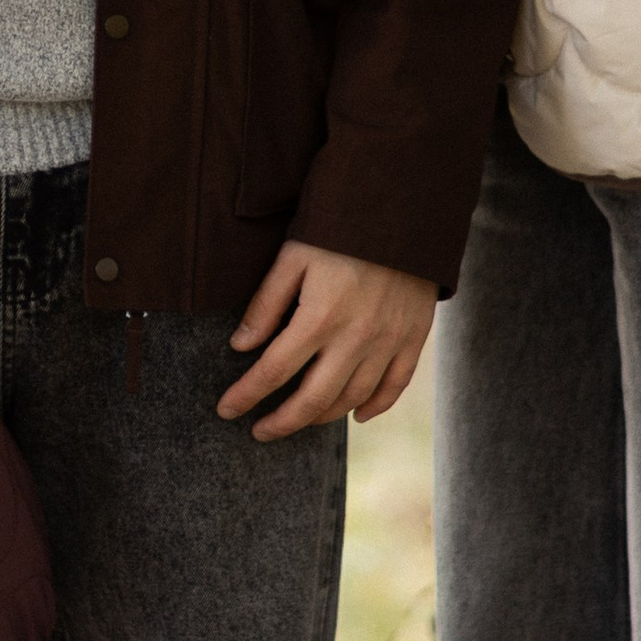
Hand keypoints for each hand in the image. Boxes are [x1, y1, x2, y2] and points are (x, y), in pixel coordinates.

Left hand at [218, 241, 436, 437]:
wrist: (403, 208)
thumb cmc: (338, 229)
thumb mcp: (293, 256)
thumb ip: (266, 304)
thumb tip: (240, 346)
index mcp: (319, 317)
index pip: (273, 371)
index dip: (246, 395)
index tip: (226, 410)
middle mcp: (356, 338)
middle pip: (313, 400)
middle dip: (281, 423)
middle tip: (259, 432)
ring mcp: (389, 342)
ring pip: (352, 398)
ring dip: (322, 417)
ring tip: (299, 419)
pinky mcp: (414, 338)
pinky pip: (395, 386)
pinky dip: (375, 407)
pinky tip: (356, 416)